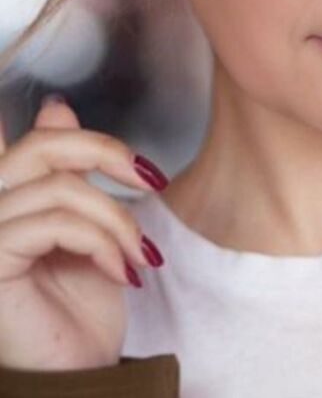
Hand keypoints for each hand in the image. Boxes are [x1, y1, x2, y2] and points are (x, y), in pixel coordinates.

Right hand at [0, 96, 166, 370]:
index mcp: (7, 197)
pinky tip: (123, 272)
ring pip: (63, 189)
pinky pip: (58, 225)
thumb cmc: (79, 306)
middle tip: (150, 177)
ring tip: (140, 255)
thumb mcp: (84, 226)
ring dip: (118, 220)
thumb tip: (56, 108)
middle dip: (106, 152)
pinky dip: (104, 243)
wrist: (77, 374)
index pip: (16, 141)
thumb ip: (66, 171)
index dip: (49, 127)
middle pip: (41, 147)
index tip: (76, 120)